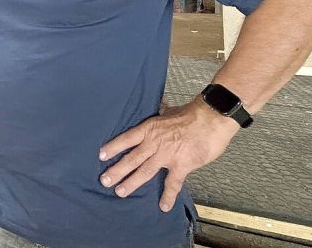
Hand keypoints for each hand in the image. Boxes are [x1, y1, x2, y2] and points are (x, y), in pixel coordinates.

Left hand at [98, 99, 238, 211]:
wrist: (211, 118)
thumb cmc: (192, 113)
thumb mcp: (170, 110)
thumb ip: (163, 112)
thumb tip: (161, 105)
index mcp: (149, 129)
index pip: (126, 139)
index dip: (113, 148)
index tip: (101, 155)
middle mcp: (153, 143)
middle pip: (131, 159)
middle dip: (116, 171)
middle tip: (104, 181)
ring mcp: (165, 156)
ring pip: (144, 172)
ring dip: (131, 183)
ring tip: (119, 192)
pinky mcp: (181, 166)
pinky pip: (172, 184)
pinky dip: (168, 196)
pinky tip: (163, 206)